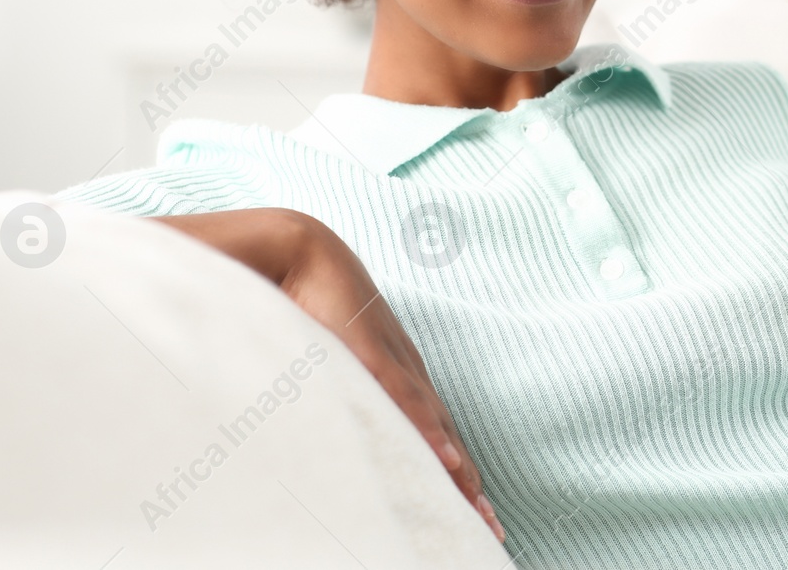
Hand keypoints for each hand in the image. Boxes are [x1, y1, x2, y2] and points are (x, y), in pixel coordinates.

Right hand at [153, 208, 504, 543]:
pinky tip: (447, 462)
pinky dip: (427, 433)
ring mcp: (392, 365)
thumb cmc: (300, 306)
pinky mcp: (373, 353)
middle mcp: (402, 375)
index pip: (430, 440)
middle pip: (444, 443)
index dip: (452, 480)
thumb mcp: (317, 364)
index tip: (473, 520)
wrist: (297, 251)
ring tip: (479, 515)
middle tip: (490, 534)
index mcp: (391, 379)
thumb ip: (327, 400)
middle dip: (467, 490)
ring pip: (434, 431)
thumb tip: (312, 435)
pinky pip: (406, 402)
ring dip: (457, 474)